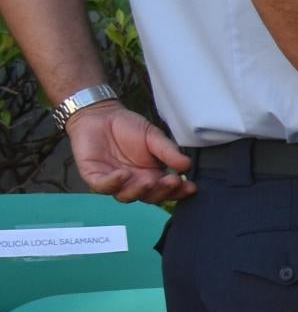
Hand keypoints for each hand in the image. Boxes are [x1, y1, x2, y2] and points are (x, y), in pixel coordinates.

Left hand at [64, 103, 191, 202]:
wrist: (100, 114)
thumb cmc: (128, 127)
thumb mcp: (153, 137)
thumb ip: (168, 151)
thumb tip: (187, 165)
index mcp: (151, 176)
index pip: (166, 190)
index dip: (178, 192)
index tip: (190, 186)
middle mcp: (134, 183)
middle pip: (149, 197)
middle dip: (161, 191)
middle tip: (171, 181)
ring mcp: (114, 182)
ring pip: (126, 196)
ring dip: (139, 190)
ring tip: (149, 180)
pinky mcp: (95, 176)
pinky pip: (103, 186)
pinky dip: (113, 183)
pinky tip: (123, 174)